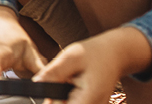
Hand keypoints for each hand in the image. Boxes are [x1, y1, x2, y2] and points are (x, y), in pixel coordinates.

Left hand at [34, 29, 150, 103]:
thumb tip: (37, 82)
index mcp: (90, 98)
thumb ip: (54, 72)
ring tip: (69, 79)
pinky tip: (72, 83)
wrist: (114, 53)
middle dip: (56, 98)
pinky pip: (74, 102)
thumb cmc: (95, 53)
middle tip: (62, 79)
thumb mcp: (71, 58)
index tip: (49, 93)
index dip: (53, 101)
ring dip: (62, 96)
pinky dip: (68, 95)